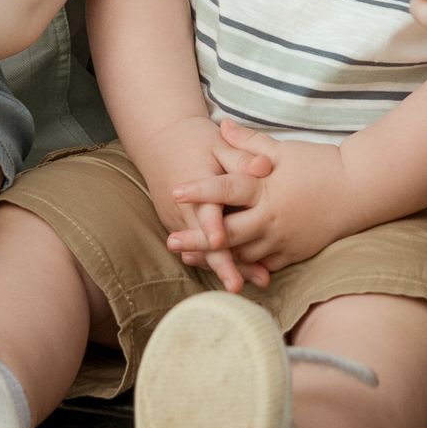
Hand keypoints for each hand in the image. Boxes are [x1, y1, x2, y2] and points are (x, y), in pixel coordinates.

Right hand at [133, 115, 273, 293]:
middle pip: (202, 241)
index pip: (204, 209)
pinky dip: (215, 261)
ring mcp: (180, 221)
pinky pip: (199, 248)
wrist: (162, 142)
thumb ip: (242, 155)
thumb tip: (264, 166)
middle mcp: (184, 208)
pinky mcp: (181, 227)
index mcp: (194, 184)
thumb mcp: (219, 143)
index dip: (211, 226)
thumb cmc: (197, 141)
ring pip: (201, 250)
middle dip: (220, 264)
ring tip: (242, 287)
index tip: (220, 241)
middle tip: (236, 285)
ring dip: (221, 268)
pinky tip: (236, 275)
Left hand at [166, 126, 348, 278]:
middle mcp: (272, 218)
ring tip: (190, 258)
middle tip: (171, 241)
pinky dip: (245, 267)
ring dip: (217, 258)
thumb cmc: (320, 164)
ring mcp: (283, 239)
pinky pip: (264, 266)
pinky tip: (227, 267)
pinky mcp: (294, 253)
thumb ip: (249, 142)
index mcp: (266, 188)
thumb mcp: (284, 149)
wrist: (358, 190)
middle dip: (198, 240)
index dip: (201, 190)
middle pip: (228, 234)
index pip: (227, 189)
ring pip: (243, 255)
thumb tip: (222, 124)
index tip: (176, 191)